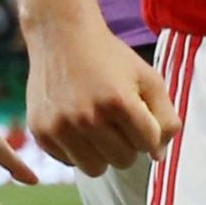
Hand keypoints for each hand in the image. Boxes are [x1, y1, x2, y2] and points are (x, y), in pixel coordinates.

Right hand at [23, 21, 177, 176]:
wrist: (62, 35)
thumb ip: (165, 116)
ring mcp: (61, 127)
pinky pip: (69, 161)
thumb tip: (158, 156)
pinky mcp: (41, 132)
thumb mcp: (148, 77)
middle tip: (117, 119)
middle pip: (123, 161)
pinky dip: (77, 149)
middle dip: (127, 144)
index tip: (139, 115)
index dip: (149, 131)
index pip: (148, 144)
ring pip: (96, 169)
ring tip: (98, 126)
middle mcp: (87, 117)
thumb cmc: (110, 57)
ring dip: (102, 152)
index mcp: (118, 101)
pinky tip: (75, 122)